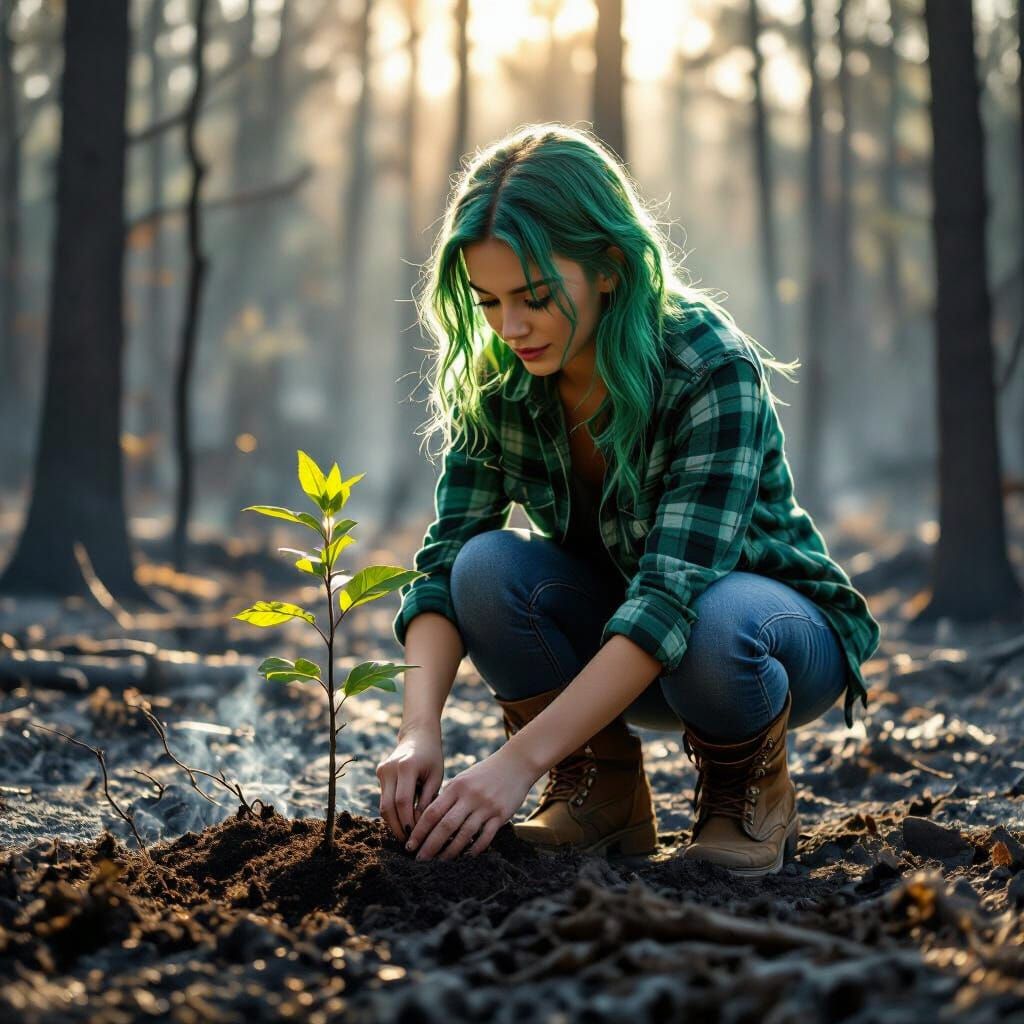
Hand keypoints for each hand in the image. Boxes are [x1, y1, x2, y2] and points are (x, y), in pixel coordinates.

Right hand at [376, 720, 443, 841]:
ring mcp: (382, 770)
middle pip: (388, 806)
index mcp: (406, 766)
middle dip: (398, 828)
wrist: (418, 735)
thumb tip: (422, 827)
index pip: (403, 801)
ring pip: (383, 805)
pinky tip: (402, 822)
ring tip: (406, 836)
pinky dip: (392, 812)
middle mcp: (390, 768)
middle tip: (408, 843)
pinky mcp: (379, 773)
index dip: (407, 822)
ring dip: (393, 823)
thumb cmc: (432, 756)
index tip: (416, 837)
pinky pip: (384, 798)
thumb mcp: (436, 776)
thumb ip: (428, 800)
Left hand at [405, 745, 538, 860]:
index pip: (432, 812)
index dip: (419, 831)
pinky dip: (475, 849)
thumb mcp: (463, 779)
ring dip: (450, 852)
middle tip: (419, 860)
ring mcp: (486, 806)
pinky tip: (466, 857)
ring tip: (439, 863)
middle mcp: (469, 796)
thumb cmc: (485, 773)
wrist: (516, 763)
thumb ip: (448, 797)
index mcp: (456, 787)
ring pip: (464, 834)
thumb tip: (430, 820)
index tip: (409, 845)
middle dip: (430, 846)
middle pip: (445, 826)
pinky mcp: (501, 814)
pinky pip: (485, 837)